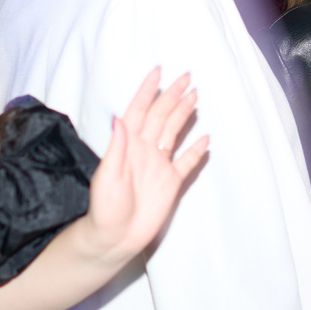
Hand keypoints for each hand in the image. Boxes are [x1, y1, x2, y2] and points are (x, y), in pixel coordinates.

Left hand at [77, 68, 209, 264]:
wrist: (115, 237)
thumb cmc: (105, 207)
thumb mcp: (107, 176)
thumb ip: (117, 147)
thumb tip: (119, 117)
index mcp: (127, 145)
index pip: (138, 111)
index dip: (148, 92)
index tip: (158, 71)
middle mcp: (144, 150)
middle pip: (161, 116)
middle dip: (172, 96)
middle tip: (187, 76)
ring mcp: (158, 165)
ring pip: (173, 132)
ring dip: (183, 114)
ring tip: (195, 95)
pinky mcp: (170, 183)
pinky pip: (186, 162)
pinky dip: (196, 151)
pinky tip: (205, 139)